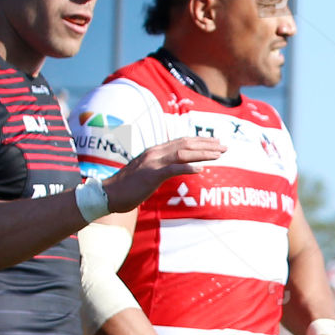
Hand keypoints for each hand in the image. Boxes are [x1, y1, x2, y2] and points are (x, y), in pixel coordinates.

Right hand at [103, 137, 223, 213]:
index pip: (182, 142)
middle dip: (207, 144)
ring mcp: (153, 162)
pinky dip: (188, 168)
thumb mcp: (147, 173)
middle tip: (225, 146)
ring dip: (203, 153)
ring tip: (219, 155)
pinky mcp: (151, 175)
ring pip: (183, 153)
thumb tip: (175, 168)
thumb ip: (161, 167)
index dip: (200, 141)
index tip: (216, 143)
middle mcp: (155, 153)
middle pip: (186, 144)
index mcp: (155, 151)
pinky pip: (173, 169)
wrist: (109, 194)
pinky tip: (201, 169)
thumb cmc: (128, 187)